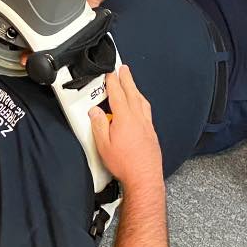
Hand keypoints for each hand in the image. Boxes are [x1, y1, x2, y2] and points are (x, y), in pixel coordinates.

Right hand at [89, 66, 162, 184]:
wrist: (144, 178)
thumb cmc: (124, 164)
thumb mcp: (103, 145)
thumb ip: (98, 125)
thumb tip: (95, 112)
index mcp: (125, 118)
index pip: (118, 94)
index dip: (113, 82)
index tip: (110, 73)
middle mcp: (138, 119)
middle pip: (132, 93)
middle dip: (127, 79)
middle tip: (124, 68)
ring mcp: (147, 126)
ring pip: (141, 101)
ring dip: (135, 90)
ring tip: (131, 84)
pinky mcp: (152, 133)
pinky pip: (146, 111)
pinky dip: (141, 102)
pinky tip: (140, 106)